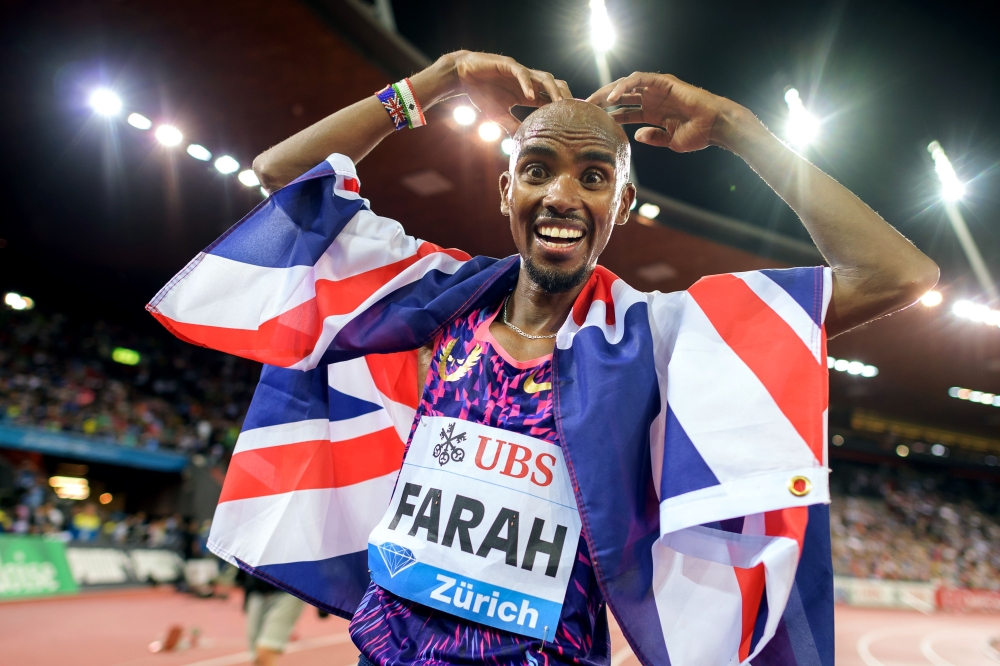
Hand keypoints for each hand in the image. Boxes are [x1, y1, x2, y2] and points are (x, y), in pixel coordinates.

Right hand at [435, 51, 571, 134]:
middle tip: (573, 114)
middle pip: (555, 86)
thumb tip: (521, 142)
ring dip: (553, 90)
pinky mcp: (508, 65)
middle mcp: (529, 81)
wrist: (463, 76)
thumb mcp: (499, 115)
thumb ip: (512, 125)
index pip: (551, 99)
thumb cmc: (481, 93)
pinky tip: (530, 96)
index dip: (563, 108)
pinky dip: (527, 84)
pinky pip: (522, 73)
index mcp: (529, 92)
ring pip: (544, 78)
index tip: (573, 122)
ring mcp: (520, 72)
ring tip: (559, 104)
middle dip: (565, 98)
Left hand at [586, 72, 743, 151]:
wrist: (715, 126)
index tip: (591, 122)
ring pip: (626, 85)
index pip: (624, 111)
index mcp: (652, 112)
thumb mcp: (670, 141)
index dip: (607, 115)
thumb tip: (638, 137)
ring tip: (592, 101)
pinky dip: (623, 86)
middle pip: (621, 96)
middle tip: (584, 108)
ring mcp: (657, 89)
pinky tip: (611, 97)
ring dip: (607, 92)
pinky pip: (638, 80)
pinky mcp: (663, 81)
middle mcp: (652, 98)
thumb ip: (653, 137)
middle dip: (601, 101)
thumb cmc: (698, 134)